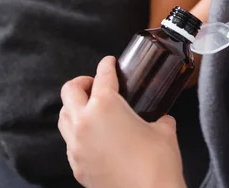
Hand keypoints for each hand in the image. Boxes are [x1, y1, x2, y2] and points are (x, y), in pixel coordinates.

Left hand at [58, 57, 185, 187]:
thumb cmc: (158, 162)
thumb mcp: (164, 129)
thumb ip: (158, 117)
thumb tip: (159, 117)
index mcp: (106, 106)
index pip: (103, 76)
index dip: (107, 65)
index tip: (109, 62)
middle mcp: (85, 123)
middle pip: (69, 92)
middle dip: (82, 83)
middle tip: (95, 83)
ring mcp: (76, 146)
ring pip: (63, 117)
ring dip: (75, 108)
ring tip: (90, 108)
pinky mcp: (76, 166)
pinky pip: (70, 142)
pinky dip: (78, 133)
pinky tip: (94, 137)